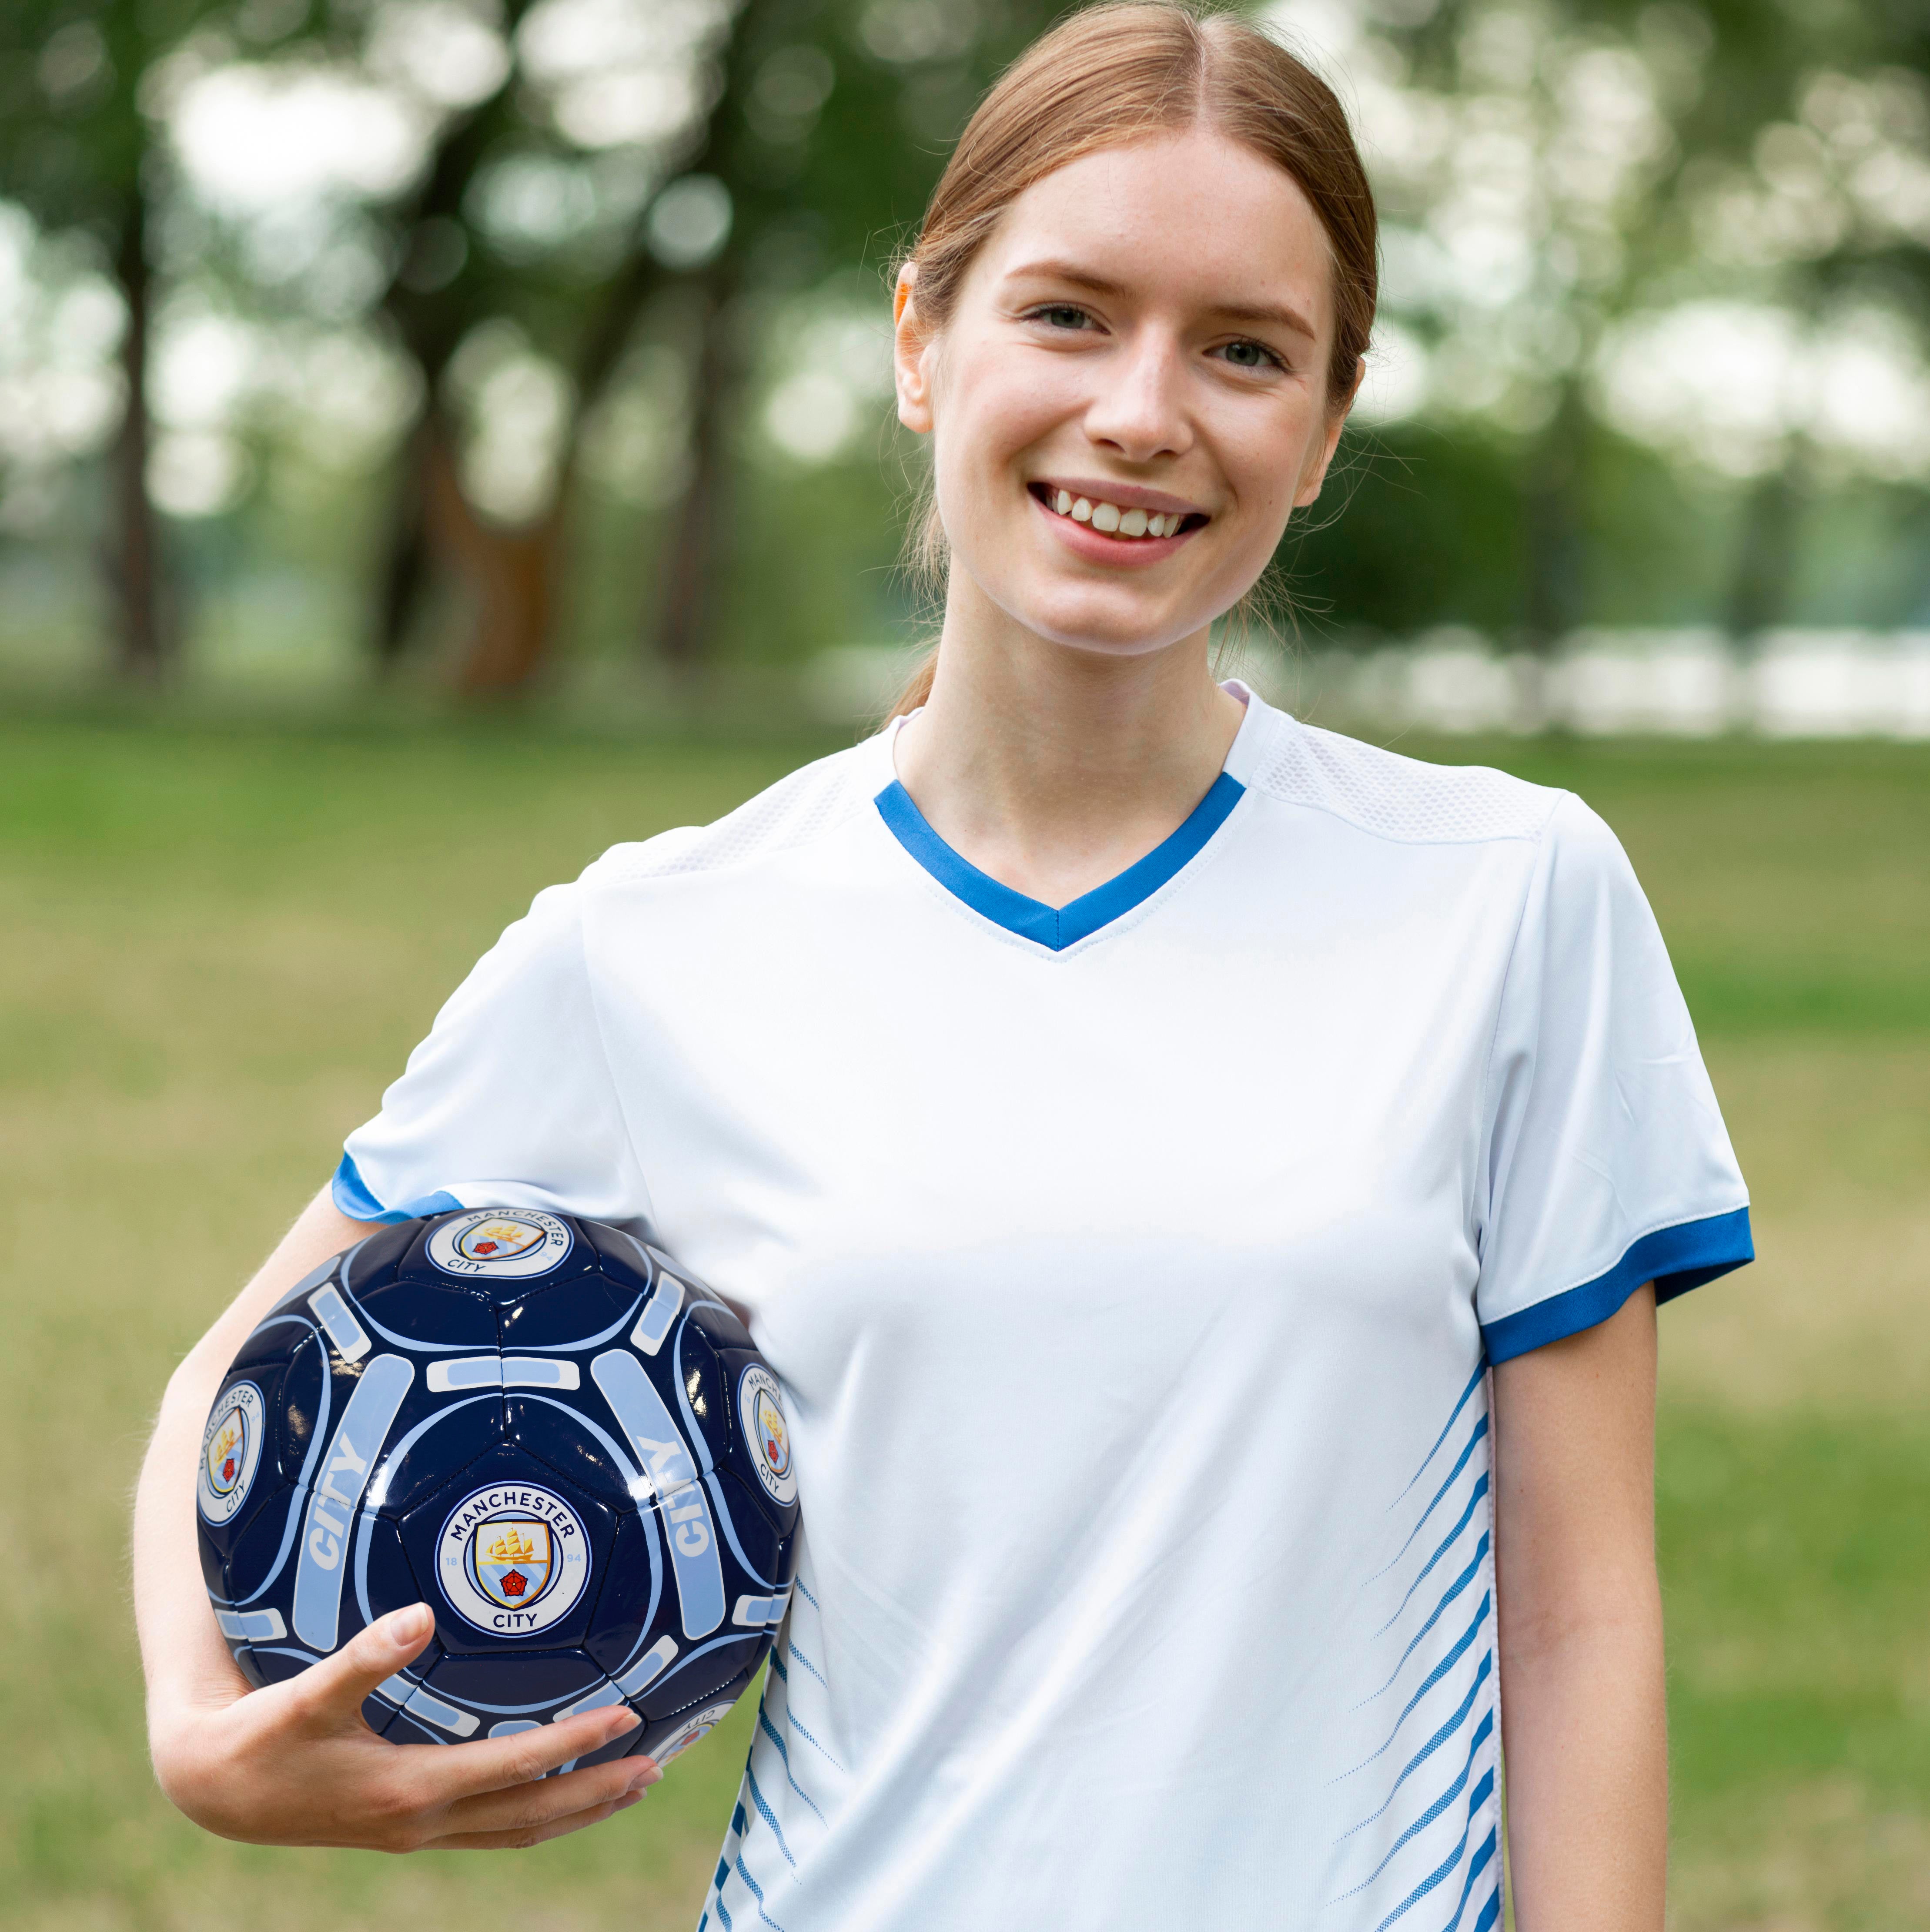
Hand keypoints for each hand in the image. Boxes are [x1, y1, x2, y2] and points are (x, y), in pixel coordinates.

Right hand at [151, 1604, 660, 1850]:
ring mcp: (416, 1832)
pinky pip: (493, 1828)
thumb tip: (420, 1614)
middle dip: (598, 1792)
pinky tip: (562, 1794)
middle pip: (531, 1815)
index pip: (515, 1769)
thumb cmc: (261, 1733)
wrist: (214, 1788)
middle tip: (660, 1766)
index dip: (575, 1744)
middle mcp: (420, 1821)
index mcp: (407, 1789)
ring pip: (517, 1831)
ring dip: (578, 1810)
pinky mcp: (407, 1827)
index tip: (629, 1717)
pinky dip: (538, 1814)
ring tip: (636, 1785)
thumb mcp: (307, 1692)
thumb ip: (364, 1654)